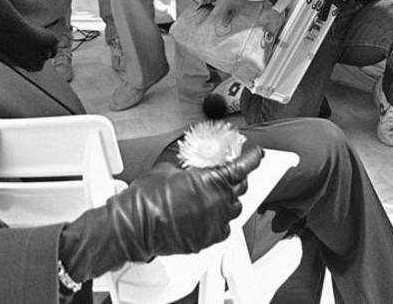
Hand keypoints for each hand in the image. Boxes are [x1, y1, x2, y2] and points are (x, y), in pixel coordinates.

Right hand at [60, 146, 262, 281]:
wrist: (136, 226)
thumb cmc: (148, 198)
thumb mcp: (169, 167)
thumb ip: (188, 163)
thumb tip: (189, 157)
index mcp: (214, 181)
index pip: (245, 166)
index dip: (253, 157)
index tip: (256, 154)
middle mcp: (220, 203)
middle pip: (241, 187)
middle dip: (236, 178)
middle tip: (225, 173)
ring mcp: (215, 223)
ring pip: (233, 208)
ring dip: (227, 199)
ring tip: (211, 195)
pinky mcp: (207, 239)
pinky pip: (222, 227)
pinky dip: (218, 219)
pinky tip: (205, 214)